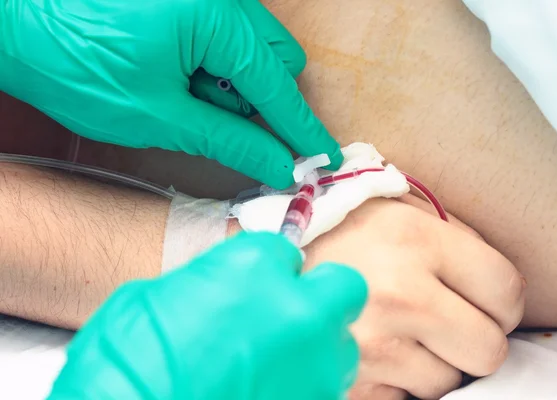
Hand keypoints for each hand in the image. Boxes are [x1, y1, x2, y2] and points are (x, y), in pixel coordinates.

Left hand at [0, 0, 340, 188]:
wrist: (12, 20)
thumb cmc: (76, 64)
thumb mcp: (159, 116)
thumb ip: (230, 140)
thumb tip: (280, 164)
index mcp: (217, 18)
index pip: (279, 86)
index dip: (302, 130)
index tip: (323, 159)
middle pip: (279, 58)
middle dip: (266, 101)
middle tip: (231, 129)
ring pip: (255, 46)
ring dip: (239, 85)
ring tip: (189, 98)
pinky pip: (229, 34)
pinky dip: (218, 66)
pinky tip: (180, 78)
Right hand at [48, 232, 366, 399]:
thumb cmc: (127, 359)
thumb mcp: (157, 296)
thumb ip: (212, 285)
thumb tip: (226, 290)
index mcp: (253, 267)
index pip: (284, 250)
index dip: (270, 268)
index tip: (258, 282)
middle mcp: (297, 310)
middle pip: (342, 287)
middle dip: (321, 296)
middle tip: (292, 313)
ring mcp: (314, 366)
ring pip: (341, 347)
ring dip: (316, 348)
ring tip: (280, 363)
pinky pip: (324, 389)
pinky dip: (303, 386)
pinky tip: (271, 390)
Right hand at [302, 195, 525, 399]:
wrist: (261, 257)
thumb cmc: (336, 230)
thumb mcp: (396, 210)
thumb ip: (453, 237)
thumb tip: (497, 286)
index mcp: (414, 240)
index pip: (506, 290)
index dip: (504, 302)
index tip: (489, 303)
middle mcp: (397, 293)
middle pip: (487, 349)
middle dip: (475, 339)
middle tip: (450, 322)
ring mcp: (370, 344)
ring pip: (445, 382)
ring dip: (431, 362)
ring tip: (399, 331)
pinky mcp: (349, 380)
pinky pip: (402, 397)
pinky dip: (396, 379)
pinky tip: (374, 347)